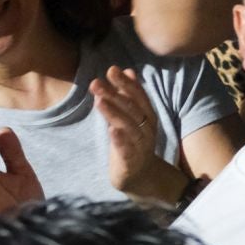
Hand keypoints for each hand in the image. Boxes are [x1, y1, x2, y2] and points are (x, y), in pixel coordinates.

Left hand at [90, 65, 173, 199]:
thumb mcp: (132, 116)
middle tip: (97, 82)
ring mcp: (140, 145)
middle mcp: (146, 128)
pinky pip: (127, 150)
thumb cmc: (133, 141)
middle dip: (115, 94)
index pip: (138, 96)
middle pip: (132, 109)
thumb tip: (127, 70)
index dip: (126, 83)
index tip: (112, 69)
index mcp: (147, 116)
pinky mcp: (131, 161)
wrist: (141, 175)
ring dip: (115, 113)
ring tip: (100, 101)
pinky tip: (112, 131)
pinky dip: (121, 140)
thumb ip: (129, 95)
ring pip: (129, 127)